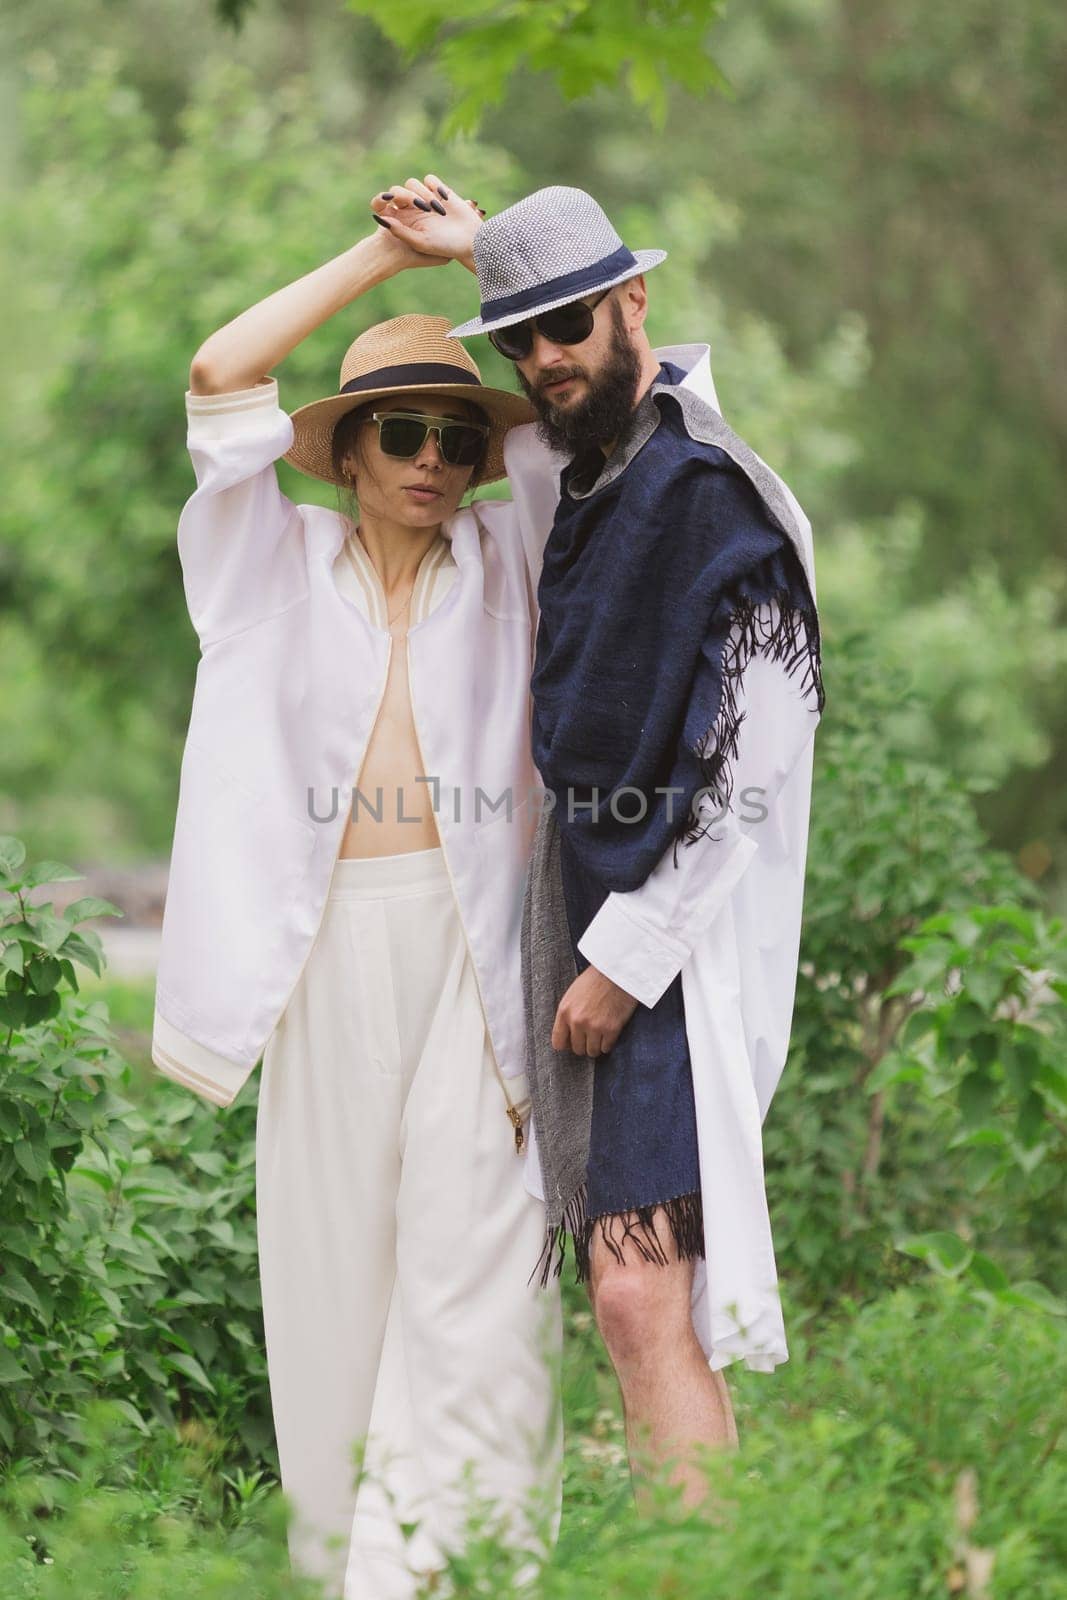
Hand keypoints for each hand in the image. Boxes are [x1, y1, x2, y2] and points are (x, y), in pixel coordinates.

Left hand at [370, 173, 484, 272]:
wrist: (471, 240)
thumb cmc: (445, 246)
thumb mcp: (420, 241)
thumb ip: (400, 231)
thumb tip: (380, 218)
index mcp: (402, 221)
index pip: (383, 204)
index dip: (380, 200)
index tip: (387, 201)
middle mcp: (411, 208)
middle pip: (397, 190)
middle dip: (407, 196)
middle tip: (422, 208)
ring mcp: (424, 198)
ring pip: (412, 183)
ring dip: (423, 194)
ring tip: (436, 210)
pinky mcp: (439, 190)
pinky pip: (429, 179)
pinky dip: (434, 187)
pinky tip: (443, 200)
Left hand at [551, 966, 638, 1058]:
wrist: (617, 971)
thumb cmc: (596, 978)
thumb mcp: (573, 993)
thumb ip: (568, 1013)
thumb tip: (568, 1033)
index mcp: (564, 1011)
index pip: (558, 1042)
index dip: (567, 1044)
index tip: (573, 1041)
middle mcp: (577, 1021)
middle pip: (577, 1049)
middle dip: (584, 1044)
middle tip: (591, 1036)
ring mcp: (594, 1027)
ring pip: (592, 1052)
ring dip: (596, 1046)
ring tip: (601, 1035)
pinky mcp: (611, 1029)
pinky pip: (606, 1048)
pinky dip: (608, 1043)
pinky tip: (610, 1033)